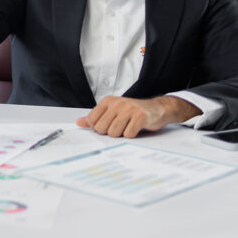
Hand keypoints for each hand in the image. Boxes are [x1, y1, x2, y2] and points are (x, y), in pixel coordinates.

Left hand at [75, 96, 200, 137]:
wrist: (158, 108)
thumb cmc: (134, 111)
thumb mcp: (113, 111)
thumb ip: (96, 117)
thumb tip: (79, 122)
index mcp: (108, 101)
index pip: (92, 121)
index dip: (99, 128)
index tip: (109, 125)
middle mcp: (117, 103)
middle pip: (102, 129)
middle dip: (110, 132)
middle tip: (121, 126)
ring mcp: (129, 109)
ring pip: (114, 133)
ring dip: (122, 134)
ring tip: (128, 126)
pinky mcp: (140, 117)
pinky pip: (128, 134)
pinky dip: (132, 135)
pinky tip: (136, 128)